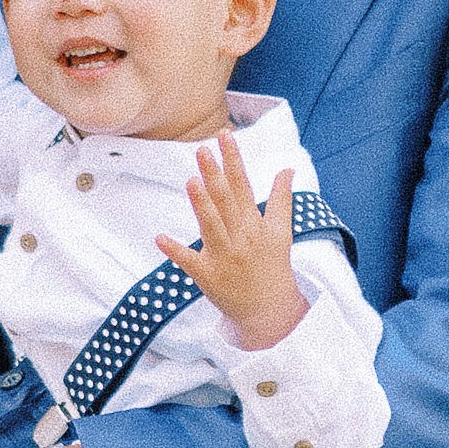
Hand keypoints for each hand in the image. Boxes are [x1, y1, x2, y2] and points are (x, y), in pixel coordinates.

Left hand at [158, 133, 308, 353]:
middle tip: (202, 150)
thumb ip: (283, 198)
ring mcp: (223, 257)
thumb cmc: (274, 267)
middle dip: (214, 174)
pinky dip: (175, 251)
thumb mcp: (282, 231)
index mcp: (255, 224)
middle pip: (225, 201)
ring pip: (211, 226)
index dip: (233, 160)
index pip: (243, 185)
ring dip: (201, 205)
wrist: (269, 310)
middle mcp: (240, 237)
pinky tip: (160, 238)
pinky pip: (189, 262)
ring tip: (191, 181)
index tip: (224, 136)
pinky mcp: (207, 276)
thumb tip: (288, 169)